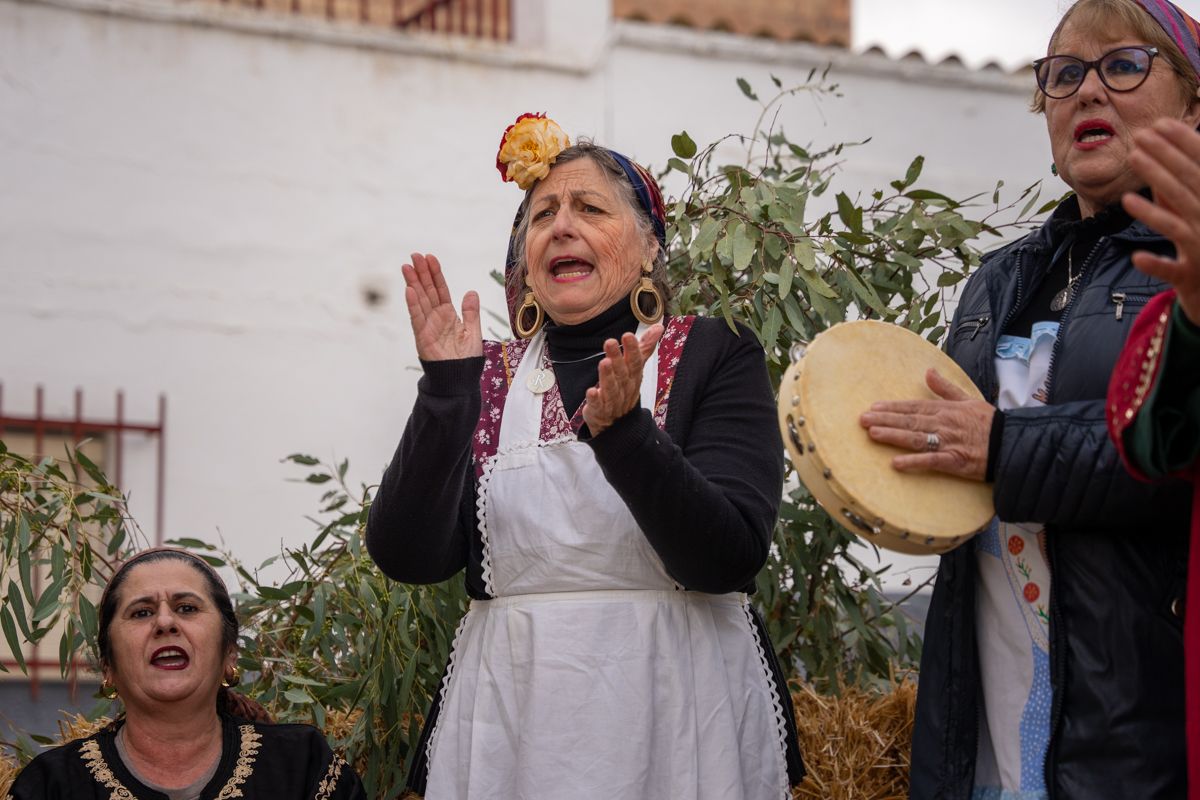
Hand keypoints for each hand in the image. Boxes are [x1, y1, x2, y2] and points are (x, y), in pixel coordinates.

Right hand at [402, 252, 482, 360]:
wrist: (459, 377)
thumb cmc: (466, 358)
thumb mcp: (473, 332)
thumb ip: (471, 312)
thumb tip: (471, 292)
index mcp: (448, 314)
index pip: (440, 289)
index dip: (435, 274)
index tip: (430, 258)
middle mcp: (435, 317)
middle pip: (427, 290)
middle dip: (421, 273)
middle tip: (414, 255)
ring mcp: (427, 325)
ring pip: (420, 300)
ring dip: (413, 283)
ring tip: (407, 267)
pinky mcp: (422, 336)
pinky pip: (417, 317)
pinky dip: (413, 304)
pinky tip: (409, 290)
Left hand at [581, 324, 663, 435]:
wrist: (617, 422)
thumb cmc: (625, 390)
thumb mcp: (635, 368)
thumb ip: (645, 347)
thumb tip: (658, 327)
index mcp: (633, 376)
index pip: (635, 362)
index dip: (633, 349)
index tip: (628, 335)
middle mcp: (624, 387)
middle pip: (622, 372)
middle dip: (617, 357)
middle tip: (610, 342)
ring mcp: (613, 400)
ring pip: (611, 388)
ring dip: (607, 376)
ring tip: (604, 362)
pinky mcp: (599, 410)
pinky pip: (598, 405)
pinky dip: (594, 399)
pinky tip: (591, 391)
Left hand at [858, 368, 994, 480]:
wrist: (1011, 442)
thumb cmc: (988, 422)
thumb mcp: (968, 399)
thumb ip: (945, 387)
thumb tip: (928, 371)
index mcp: (945, 409)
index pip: (913, 407)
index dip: (892, 407)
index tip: (873, 407)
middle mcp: (943, 424)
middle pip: (909, 421)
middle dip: (885, 420)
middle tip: (862, 420)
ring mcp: (948, 442)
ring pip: (915, 438)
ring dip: (893, 436)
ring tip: (872, 434)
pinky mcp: (954, 461)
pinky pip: (931, 461)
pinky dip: (914, 462)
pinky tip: (896, 463)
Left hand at [1123, 118, 1199, 325]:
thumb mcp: (1193, 215)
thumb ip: (1179, 193)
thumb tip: (1160, 161)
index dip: (1182, 145)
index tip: (1159, 124)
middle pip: (1188, 190)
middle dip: (1163, 164)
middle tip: (1137, 141)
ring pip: (1178, 228)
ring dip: (1153, 211)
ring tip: (1126, 196)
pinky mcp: (1193, 278)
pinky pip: (1173, 271)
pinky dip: (1157, 264)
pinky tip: (1137, 256)